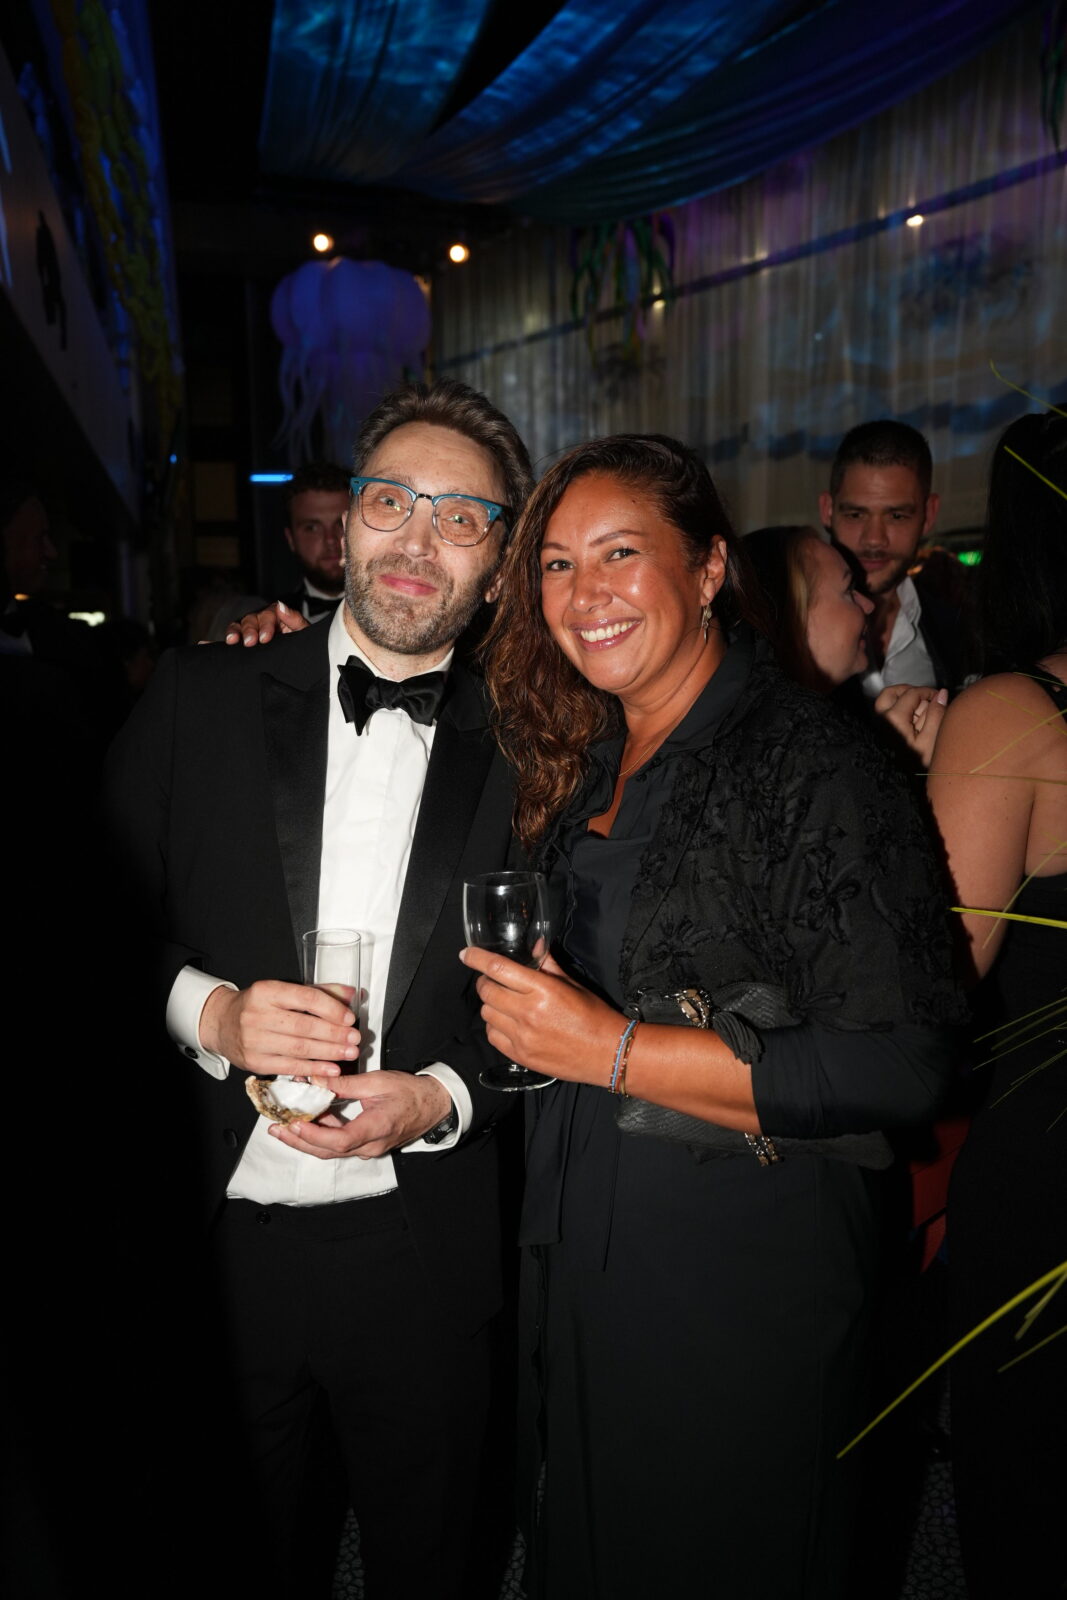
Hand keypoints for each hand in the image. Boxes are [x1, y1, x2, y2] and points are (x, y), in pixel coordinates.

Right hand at [200, 980, 358, 1074]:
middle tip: (354, 1039)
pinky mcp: (254, 1062)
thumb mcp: (284, 991)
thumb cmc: (257, 1005)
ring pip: (299, 1048)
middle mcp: (257, 1015)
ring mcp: (254, 1040)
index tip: (349, 1017)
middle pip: (304, 1026)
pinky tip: (330, 1068)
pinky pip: (289, 1066)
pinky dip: (313, 1068)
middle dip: (334, 1034)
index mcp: (267, 991)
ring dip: (328, 1053)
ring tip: (348, 1053)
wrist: (222, 1022)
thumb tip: (350, 993)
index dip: (332, 1009)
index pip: (306, 998)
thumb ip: (318, 992)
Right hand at [223, 600, 309, 646]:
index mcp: (278, 615)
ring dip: (235, 632)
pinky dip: (227, 637)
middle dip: (250, 631)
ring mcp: (252, 628)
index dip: (266, 626)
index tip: (265, 639)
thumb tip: (281, 606)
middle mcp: (263, 619)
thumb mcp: (302, 631)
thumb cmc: (299, 643)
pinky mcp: (243, 638)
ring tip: (233, 641)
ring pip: (240, 625)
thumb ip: (294, 619)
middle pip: (252, 619)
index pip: (269, 615)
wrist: (296, 660)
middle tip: (250, 643)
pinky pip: (233, 634)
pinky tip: (221, 642)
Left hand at [268, 1071, 450, 1159]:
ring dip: (306, 1140)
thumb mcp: (377, 1081)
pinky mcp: (367, 1145)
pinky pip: (340, 1145)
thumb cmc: (410, 1092)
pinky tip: (307, 1122)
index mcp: (376, 1128)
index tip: (293, 1125)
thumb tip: (316, 1078)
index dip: (313, 1135)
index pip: (339, 1141)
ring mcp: (369, 1148)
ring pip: (331, 1151)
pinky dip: (321, 1136)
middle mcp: (371, 1145)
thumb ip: (345, 1083)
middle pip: (328, 1151)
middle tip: (275, 1129)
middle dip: (299, 1141)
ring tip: (283, 1127)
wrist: (434, 1105)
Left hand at [460, 949, 620, 1085]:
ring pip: (486, 1013)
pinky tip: (508, 1023)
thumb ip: (548, 964)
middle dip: (485, 981)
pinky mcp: (520, 1056)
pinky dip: (495, 1026)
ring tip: (505, 1003)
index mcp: (542, 990)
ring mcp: (522, 1037)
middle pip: (487, 991)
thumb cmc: (594, 1016)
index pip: (499, 968)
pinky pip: (492, 1036)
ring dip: (491, 1004)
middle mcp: (528, 1013)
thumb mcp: (573, 984)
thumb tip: (535, 945)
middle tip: (494, 980)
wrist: (607, 1053)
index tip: (466, 953)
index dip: (477, 958)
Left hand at [874, 683, 948, 766]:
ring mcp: (879, 726)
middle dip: (910, 692)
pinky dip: (900, 711)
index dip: (928, 692)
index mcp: (894, 718)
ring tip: (921, 712)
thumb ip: (937, 713)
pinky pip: (887, 714)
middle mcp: (881, 719)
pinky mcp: (881, 733)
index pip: (911, 693)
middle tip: (925, 699)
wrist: (902, 785)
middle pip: (891, 693)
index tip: (939, 697)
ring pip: (887, 702)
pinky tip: (914, 723)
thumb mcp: (932, 739)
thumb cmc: (918, 764)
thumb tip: (941, 694)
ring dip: (904, 700)